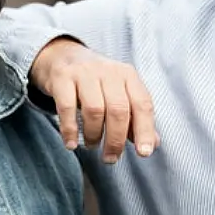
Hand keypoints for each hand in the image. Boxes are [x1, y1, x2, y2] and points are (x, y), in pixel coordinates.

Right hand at [31, 38, 158, 163]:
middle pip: (118, 109)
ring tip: (91, 145)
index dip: (145, 130)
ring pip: (94, 109)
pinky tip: (71, 143)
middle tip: (110, 158)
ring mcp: (84, 72)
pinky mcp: (62, 77)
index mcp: (127, 75)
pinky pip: (67, 107)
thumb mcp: (119, 93)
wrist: (62, 56)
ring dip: (94, 135)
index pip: (142, 103)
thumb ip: (135, 118)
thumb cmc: (96, 82)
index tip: (144, 153)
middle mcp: (108, 71)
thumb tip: (152, 144)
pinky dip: (70, 130)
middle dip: (116, 139)